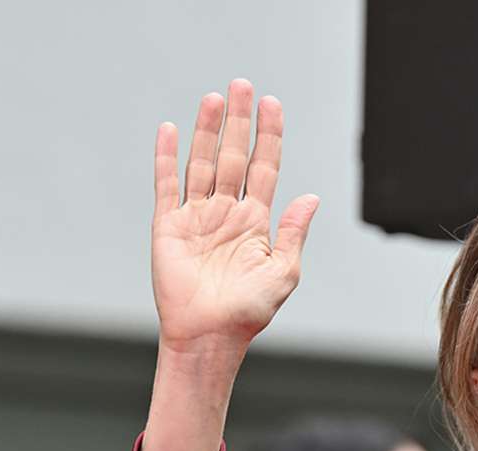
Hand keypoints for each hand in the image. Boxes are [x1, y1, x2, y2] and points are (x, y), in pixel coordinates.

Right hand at [151, 80, 318, 356]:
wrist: (208, 337)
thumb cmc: (247, 313)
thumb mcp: (283, 273)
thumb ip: (294, 233)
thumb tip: (310, 198)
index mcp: (255, 222)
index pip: (264, 167)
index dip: (268, 135)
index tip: (272, 104)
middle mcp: (226, 214)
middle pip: (232, 156)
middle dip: (238, 121)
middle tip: (241, 86)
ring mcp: (196, 219)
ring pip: (202, 164)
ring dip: (207, 131)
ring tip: (214, 98)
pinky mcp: (169, 229)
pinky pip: (167, 187)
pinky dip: (167, 159)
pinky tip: (170, 131)